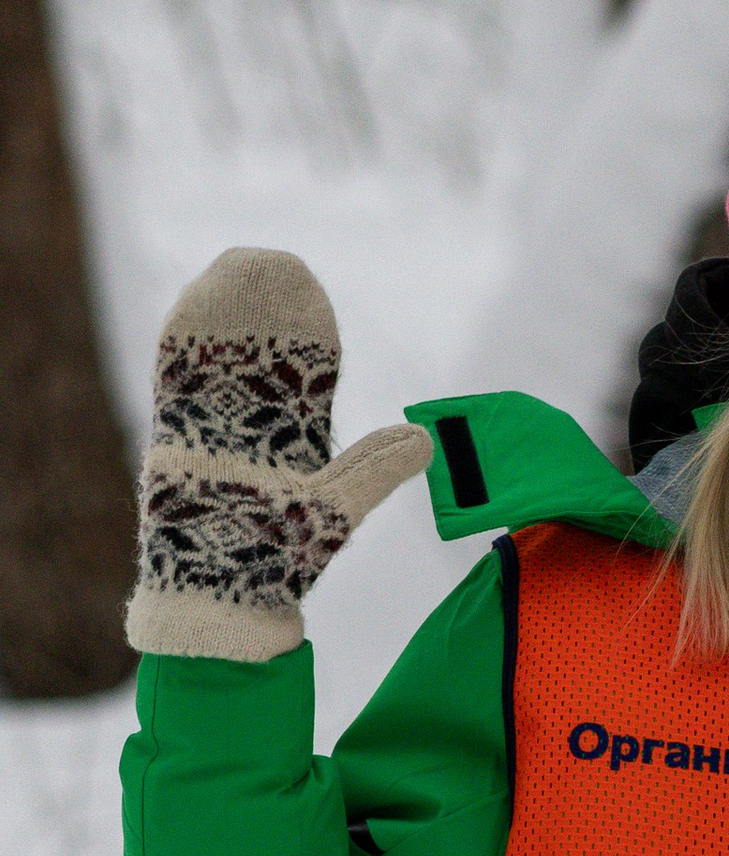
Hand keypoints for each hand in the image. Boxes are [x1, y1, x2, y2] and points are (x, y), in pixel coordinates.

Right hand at [126, 248, 429, 661]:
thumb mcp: (338, 506)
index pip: (301, 376)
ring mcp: (209, 427)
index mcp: (289, 440)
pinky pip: (179, 377)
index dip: (308, 336)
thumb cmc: (280, 559)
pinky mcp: (175, 434)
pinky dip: (188, 338)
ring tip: (242, 266)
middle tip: (281, 264)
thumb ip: (375, 468)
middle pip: (257, 355)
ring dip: (228, 311)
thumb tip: (427, 440)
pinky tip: (198, 297)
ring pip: (218, 356)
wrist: (227, 591)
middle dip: (268, 311)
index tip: (315, 295)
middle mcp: (248, 427)